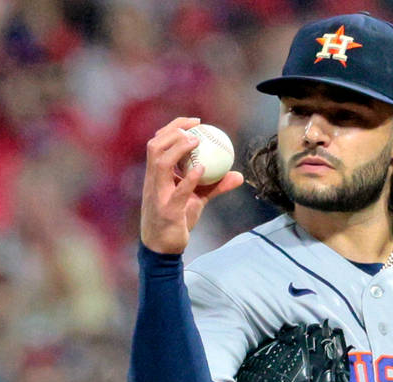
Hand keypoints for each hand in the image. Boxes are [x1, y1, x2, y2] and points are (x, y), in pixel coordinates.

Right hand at [140, 117, 243, 253]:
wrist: (163, 249)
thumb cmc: (177, 220)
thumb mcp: (197, 199)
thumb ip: (215, 186)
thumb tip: (239, 175)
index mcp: (156, 176)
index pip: (158, 143)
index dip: (172, 128)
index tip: (194, 122)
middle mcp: (153, 182)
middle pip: (154, 147)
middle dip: (172, 131)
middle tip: (194, 128)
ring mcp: (158, 196)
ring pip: (160, 164)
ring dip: (177, 150)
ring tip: (196, 142)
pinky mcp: (167, 211)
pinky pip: (178, 192)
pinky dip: (189, 179)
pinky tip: (202, 169)